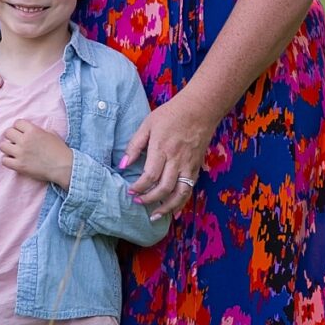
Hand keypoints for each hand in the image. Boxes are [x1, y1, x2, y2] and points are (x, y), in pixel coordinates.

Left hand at [0, 120, 74, 189]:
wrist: (63, 167)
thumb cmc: (60, 150)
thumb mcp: (52, 134)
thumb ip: (40, 130)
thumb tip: (32, 131)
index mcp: (33, 131)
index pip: (17, 123)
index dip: (19, 127)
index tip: (21, 132)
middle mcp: (25, 140)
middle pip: (7, 133)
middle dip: (12, 136)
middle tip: (17, 142)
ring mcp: (20, 153)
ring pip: (3, 146)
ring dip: (8, 148)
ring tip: (14, 151)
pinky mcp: (19, 165)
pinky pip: (4, 160)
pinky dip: (8, 160)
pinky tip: (14, 160)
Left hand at [122, 88, 215, 219]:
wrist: (201, 108)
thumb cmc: (171, 114)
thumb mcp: (147, 124)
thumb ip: (135, 145)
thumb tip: (123, 165)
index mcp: (162, 148)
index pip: (150, 175)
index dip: (139, 187)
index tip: (130, 191)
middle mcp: (177, 159)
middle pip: (164, 188)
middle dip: (150, 199)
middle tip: (138, 202)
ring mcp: (189, 164)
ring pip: (180, 193)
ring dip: (167, 207)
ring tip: (155, 216)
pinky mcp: (197, 167)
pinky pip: (190, 188)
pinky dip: (182, 202)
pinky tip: (173, 211)